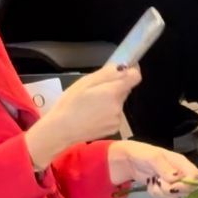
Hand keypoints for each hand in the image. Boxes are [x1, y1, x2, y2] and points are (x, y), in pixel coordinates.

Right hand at [25, 64, 141, 168]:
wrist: (62, 130)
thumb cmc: (70, 104)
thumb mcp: (85, 82)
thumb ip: (107, 73)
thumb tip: (122, 67)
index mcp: (112, 92)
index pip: (135, 77)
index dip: (131, 71)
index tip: (123, 70)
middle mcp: (119, 106)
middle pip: (125, 90)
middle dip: (114, 87)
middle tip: (95, 90)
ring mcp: (118, 119)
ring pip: (119, 102)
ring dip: (110, 100)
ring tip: (91, 105)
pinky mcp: (114, 128)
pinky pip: (115, 114)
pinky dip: (108, 112)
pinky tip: (93, 115)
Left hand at [107, 140, 197, 197]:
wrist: (128, 161)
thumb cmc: (141, 154)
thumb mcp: (152, 157)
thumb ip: (164, 167)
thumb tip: (176, 178)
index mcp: (181, 162)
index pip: (196, 176)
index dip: (188, 183)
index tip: (174, 186)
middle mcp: (180, 173)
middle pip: (188, 189)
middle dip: (171, 190)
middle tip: (159, 182)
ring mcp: (173, 183)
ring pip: (176, 196)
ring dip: (162, 192)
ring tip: (152, 182)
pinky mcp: (165, 190)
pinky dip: (156, 194)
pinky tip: (150, 185)